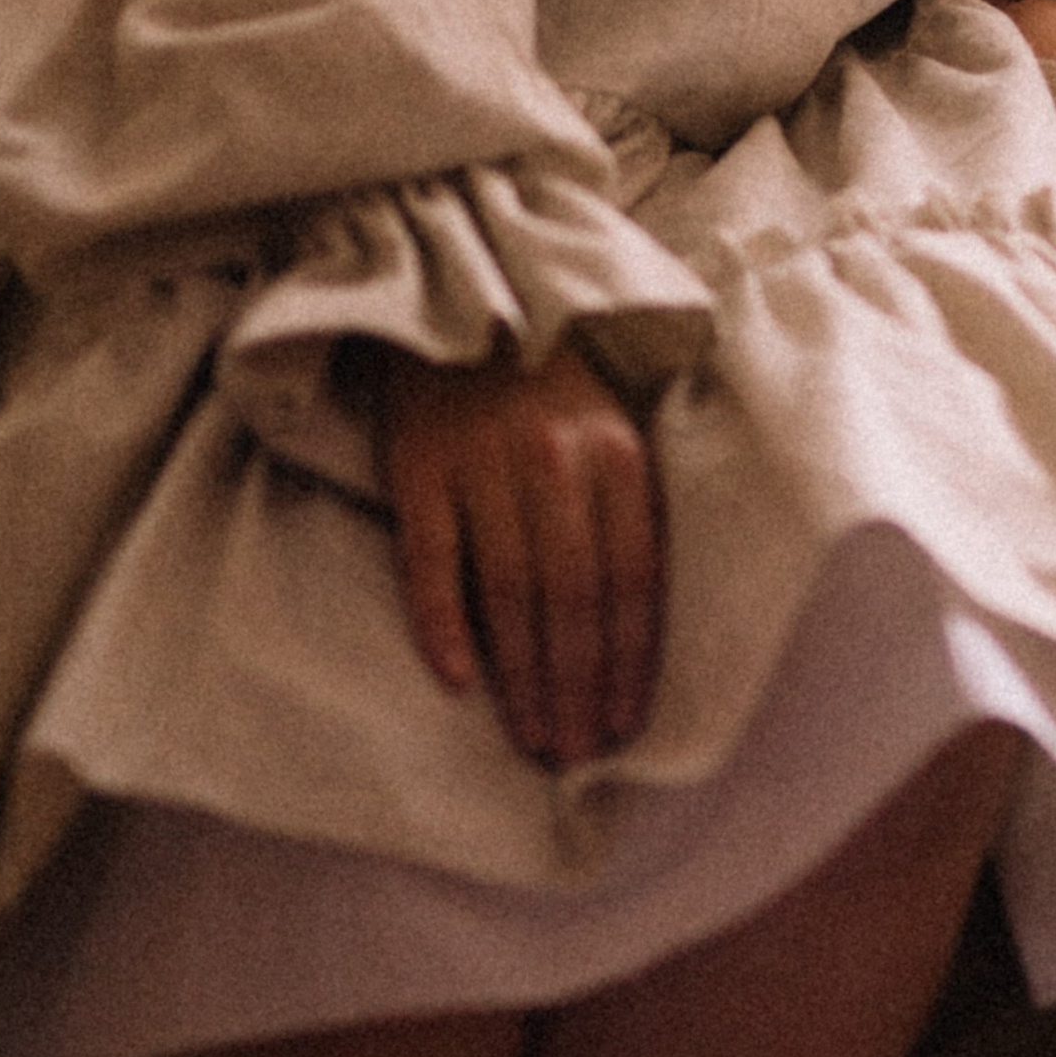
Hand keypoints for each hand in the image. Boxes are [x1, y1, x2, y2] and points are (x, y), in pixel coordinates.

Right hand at [374, 335, 663, 769]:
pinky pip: (432, 558)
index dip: (629, 662)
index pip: (632, 581)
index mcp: (619, 454)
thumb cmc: (549, 389)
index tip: (625, 728)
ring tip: (532, 739)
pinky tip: (457, 680)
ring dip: (523, 676)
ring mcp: (484, 461)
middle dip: (578, 684)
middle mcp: (558, 459)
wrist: (465, 303)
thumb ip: (626, 514)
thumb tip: (636, 635)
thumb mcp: (612, 431)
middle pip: (574, 597)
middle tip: (575, 753)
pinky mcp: (419, 464)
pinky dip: (443, 622)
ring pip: (510, 589)